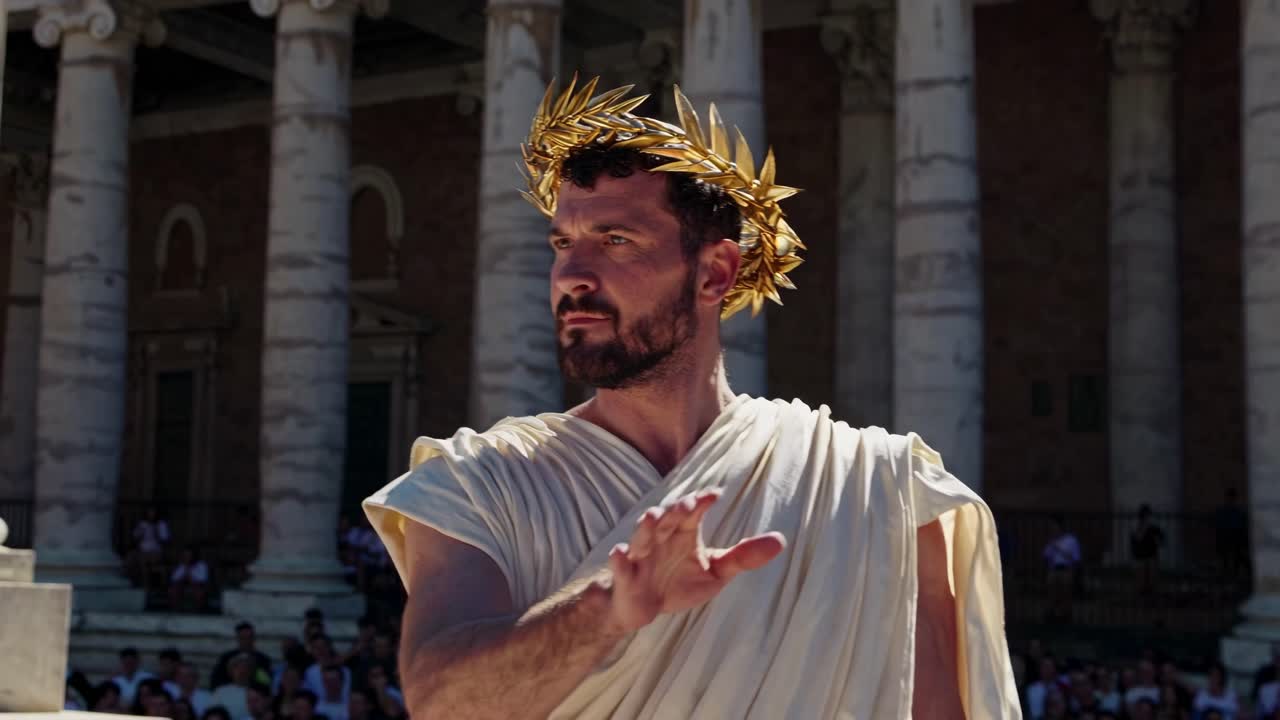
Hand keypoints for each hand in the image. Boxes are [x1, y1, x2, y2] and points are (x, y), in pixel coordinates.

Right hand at [604, 488, 785, 632]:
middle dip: (676, 510)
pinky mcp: (625, 577)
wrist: (640, 606)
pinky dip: (619, 559)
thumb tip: (781, 540)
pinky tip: (620, 552)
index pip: (693, 512)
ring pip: (642, 537)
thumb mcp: (716, 572)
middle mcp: (660, 538)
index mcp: (683, 532)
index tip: (715, 494)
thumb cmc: (678, 582)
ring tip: (653, 516)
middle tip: (688, 504)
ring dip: (646, 526)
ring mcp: (640, 556)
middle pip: (667, 519)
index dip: (702, 501)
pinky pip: (621, 566)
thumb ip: (743, 556)